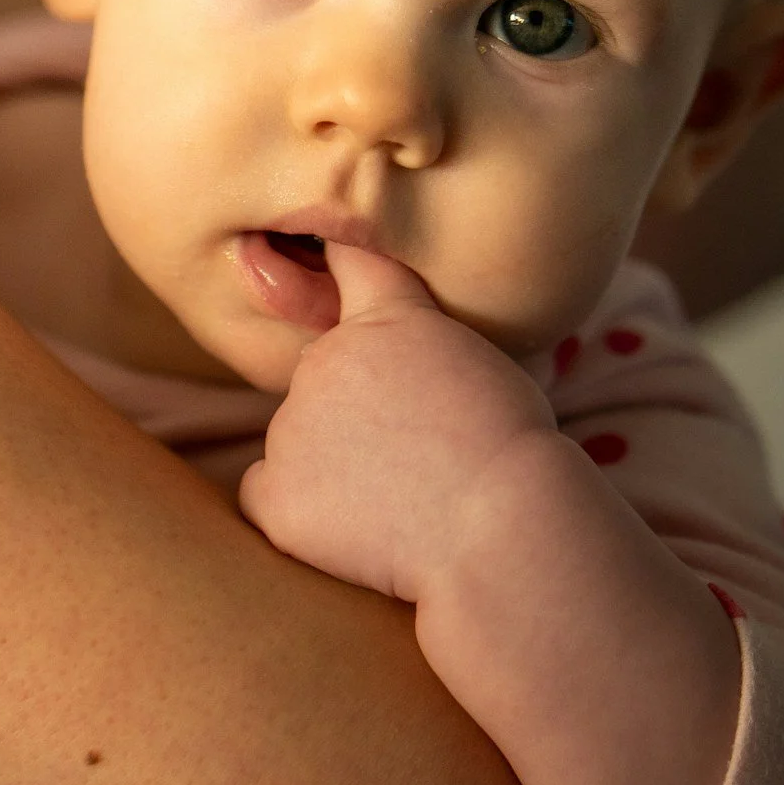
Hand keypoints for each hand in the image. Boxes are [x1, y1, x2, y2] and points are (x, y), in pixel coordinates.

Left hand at [239, 242, 555, 602]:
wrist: (504, 526)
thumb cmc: (516, 454)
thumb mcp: (490, 363)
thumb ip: (429, 345)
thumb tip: (403, 364)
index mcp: (387, 318)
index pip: (349, 262)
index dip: (337, 261)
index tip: (322, 258)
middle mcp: (325, 360)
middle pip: (323, 377)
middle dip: (354, 409)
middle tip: (417, 455)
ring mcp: (292, 427)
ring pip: (297, 440)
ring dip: (332, 465)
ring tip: (402, 498)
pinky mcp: (276, 494)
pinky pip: (268, 495)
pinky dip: (300, 512)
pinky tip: (355, 527)